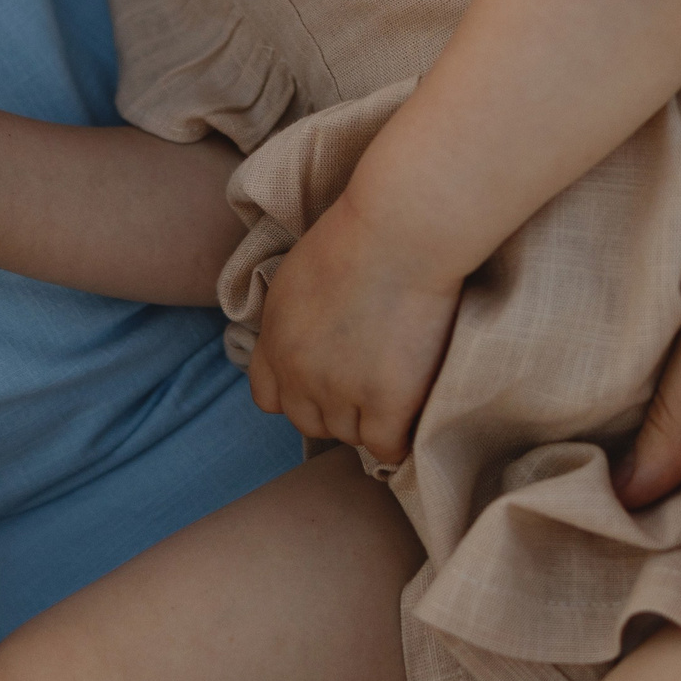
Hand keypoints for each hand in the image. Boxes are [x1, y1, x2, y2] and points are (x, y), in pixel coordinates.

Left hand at [245, 197, 462, 462]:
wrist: (400, 234)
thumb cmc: (358, 236)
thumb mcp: (298, 275)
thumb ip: (293, 319)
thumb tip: (309, 342)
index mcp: (274, 339)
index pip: (267, 398)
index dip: (297, 392)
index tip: (324, 380)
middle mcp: (299, 372)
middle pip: (309, 422)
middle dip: (334, 408)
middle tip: (367, 382)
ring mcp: (341, 390)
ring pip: (349, 436)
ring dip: (369, 419)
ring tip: (396, 386)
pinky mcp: (387, 401)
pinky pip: (386, 447)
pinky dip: (399, 436)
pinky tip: (412, 410)